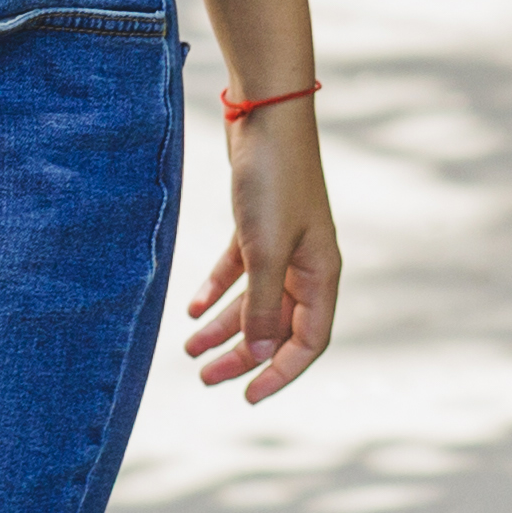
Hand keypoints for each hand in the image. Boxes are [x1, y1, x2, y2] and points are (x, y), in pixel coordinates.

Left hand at [186, 103, 343, 401]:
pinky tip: (192, 309)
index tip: (246, 396)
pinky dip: (217, 291)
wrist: (266, 116)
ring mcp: (283, 242)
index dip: (281, 372)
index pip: (309, 340)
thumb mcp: (265, 250)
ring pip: (255, 300)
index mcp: (321, 273)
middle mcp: (306, 262)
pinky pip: (239, 270)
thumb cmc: (273, 181)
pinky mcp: (259, 224)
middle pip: (278, 325)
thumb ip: (263, 306)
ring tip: (189, 351)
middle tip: (204, 379)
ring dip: (225, 327)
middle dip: (244, 355)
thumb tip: (263, 355)